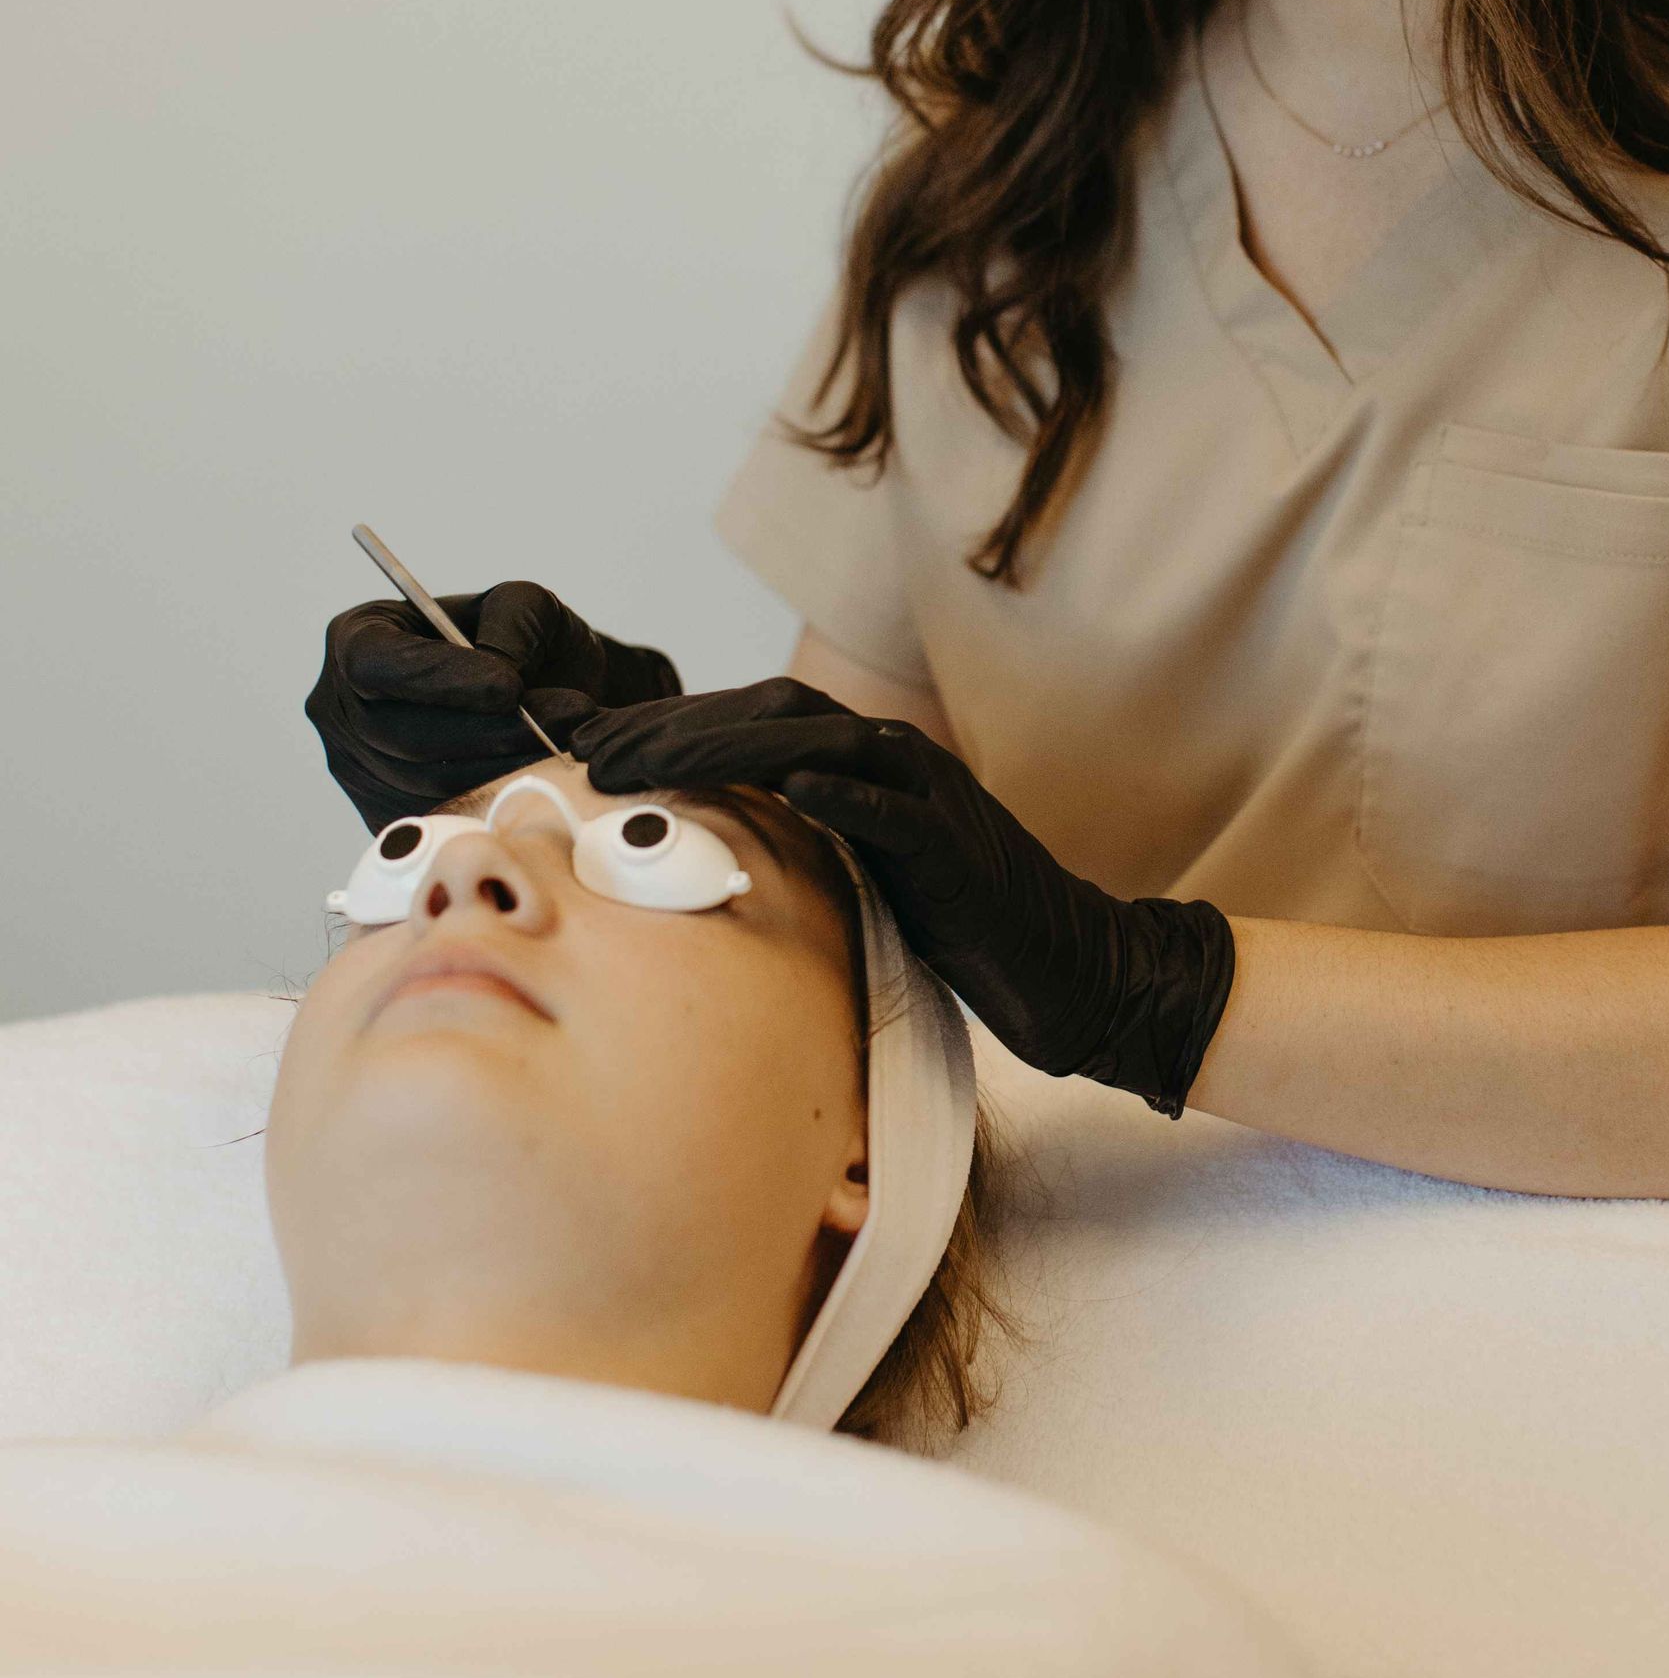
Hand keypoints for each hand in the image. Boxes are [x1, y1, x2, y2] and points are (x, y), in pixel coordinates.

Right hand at [306, 581, 680, 830]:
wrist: (539, 697)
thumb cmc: (520, 643)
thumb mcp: (525, 605)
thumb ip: (513, 620)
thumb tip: (500, 668)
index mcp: (356, 639)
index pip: (373, 664)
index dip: (435, 678)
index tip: (509, 688)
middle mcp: (340, 709)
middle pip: (398, 733)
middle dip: (486, 732)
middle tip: (561, 723)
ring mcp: (358, 771)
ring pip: (423, 783)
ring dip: (501, 768)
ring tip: (567, 744)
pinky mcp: (387, 818)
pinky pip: (436, 819)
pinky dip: (494, 801)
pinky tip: (545, 779)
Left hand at [570, 680, 1235, 1115]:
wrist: (1068, 967)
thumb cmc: (954, 932)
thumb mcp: (856, 880)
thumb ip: (796, 846)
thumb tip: (691, 856)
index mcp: (863, 762)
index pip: (752, 718)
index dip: (670, 725)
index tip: (591, 746)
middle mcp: (893, 758)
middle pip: (770, 710)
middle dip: (675, 726)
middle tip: (593, 751)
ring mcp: (929, 795)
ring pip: (819, 740)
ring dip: (727, 745)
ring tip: (649, 765)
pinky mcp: (957, 846)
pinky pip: (896, 810)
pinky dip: (846, 793)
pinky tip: (788, 788)